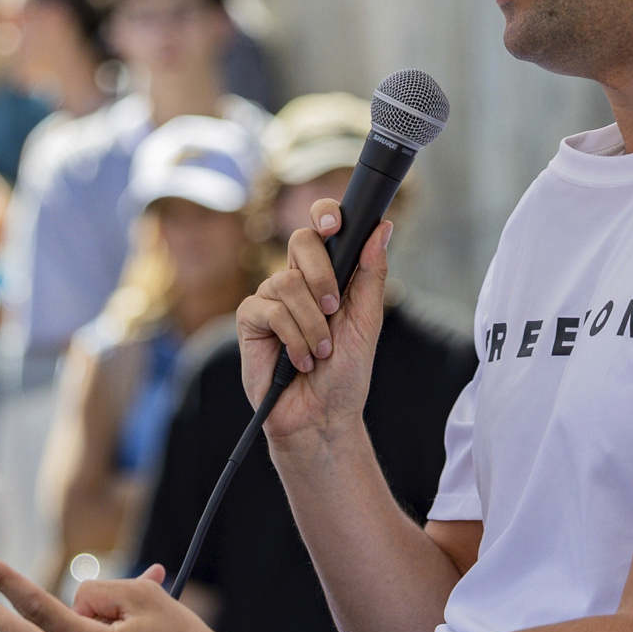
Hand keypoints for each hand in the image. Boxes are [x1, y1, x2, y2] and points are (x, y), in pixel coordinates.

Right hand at [238, 201, 387, 449]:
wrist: (321, 416)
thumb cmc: (345, 375)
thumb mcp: (367, 321)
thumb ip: (371, 274)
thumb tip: (383, 227)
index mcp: (326, 276)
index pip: (320, 231)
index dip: (324, 215)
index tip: (334, 222)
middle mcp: (296, 282)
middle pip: (300, 241)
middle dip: (322, 275)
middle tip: (333, 309)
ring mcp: (270, 300)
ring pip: (287, 282)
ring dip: (312, 323)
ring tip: (320, 351)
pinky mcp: (250, 321)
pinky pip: (269, 310)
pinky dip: (292, 337)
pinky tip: (299, 360)